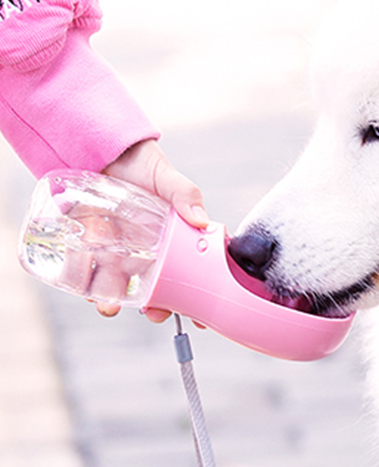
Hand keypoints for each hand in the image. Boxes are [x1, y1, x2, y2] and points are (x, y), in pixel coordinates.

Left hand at [97, 139, 208, 321]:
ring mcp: (118, 250)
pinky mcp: (90, 246)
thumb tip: (202, 220)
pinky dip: (87, 285)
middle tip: (154, 313)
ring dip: (117, 300)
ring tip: (110, 305)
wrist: (96, 147)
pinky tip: (88, 291)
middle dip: (156, 306)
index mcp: (174, 238)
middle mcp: (148, 250)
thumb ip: (185, 194)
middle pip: (156, 286)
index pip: (190, 271)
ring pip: (121, 284)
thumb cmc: (140, 163)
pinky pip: (89, 272)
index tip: (201, 318)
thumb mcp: (166, 177)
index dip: (197, 296)